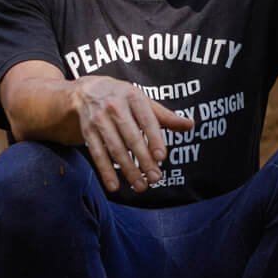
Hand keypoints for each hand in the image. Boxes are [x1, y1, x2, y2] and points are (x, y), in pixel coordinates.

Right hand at [72, 76, 194, 193]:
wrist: (87, 91)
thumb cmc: (124, 99)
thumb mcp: (144, 102)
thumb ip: (166, 116)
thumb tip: (190, 125)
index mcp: (134, 97)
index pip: (147, 120)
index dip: (154, 139)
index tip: (162, 157)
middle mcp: (115, 106)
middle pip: (131, 137)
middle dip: (144, 160)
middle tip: (155, 178)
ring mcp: (99, 119)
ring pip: (115, 148)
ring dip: (128, 169)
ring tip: (141, 186)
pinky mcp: (87, 131)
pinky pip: (97, 153)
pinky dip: (105, 171)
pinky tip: (114, 186)